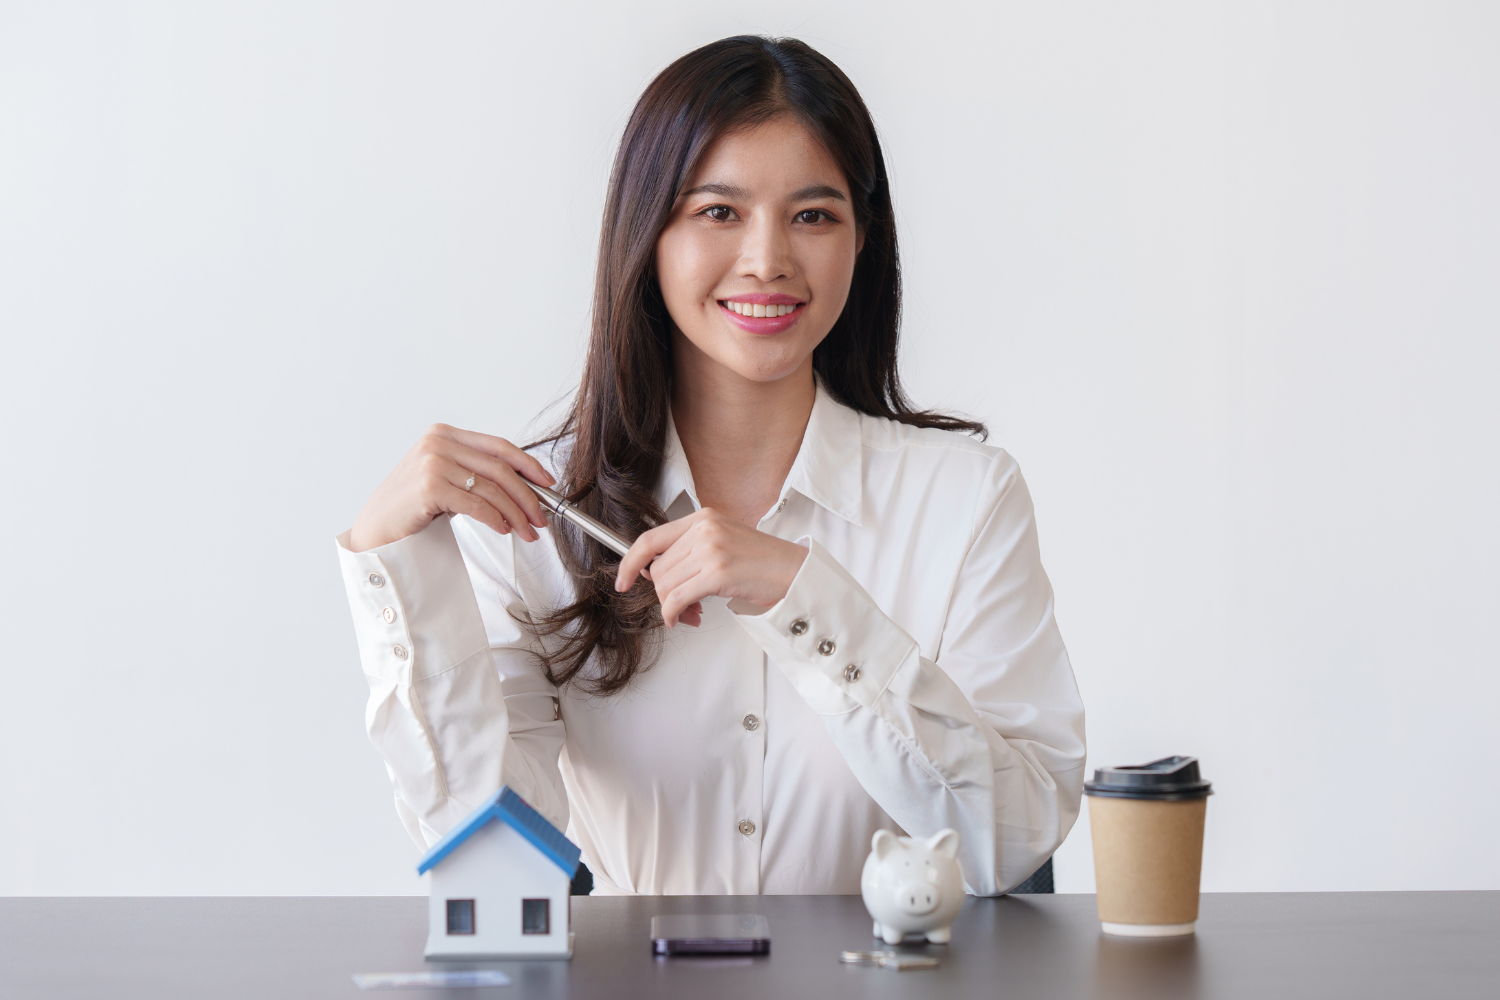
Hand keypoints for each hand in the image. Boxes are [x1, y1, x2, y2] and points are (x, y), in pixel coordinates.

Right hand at [347, 424, 555, 551]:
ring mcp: (432, 463)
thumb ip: (475, 473)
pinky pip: (477, 505)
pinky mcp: (429, 487)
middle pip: (500, 469)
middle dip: (527, 497)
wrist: (376, 529)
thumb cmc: (412, 506)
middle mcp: (439, 443)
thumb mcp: (446, 478)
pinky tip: (503, 529)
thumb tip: (524, 486)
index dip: (528, 465)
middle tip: (540, 519)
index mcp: (445, 434)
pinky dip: (496, 519)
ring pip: (492, 489)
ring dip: (515, 514)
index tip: (547, 483)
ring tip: (525, 531)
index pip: (499, 446)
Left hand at [614, 508, 807, 627]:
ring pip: (665, 585)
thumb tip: (655, 573)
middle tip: (679, 608)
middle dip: (663, 594)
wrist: (796, 572)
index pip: (650, 539)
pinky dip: (674, 614)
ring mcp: (711, 549)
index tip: (623, 580)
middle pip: (658, 569)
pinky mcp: (718, 573)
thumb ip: (690, 549)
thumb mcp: (723, 542)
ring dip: (672, 606)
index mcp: (703, 517)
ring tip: (690, 613)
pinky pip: (677, 598)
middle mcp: (704, 529)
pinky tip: (684, 618)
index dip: (630, 562)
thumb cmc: (763, 563)